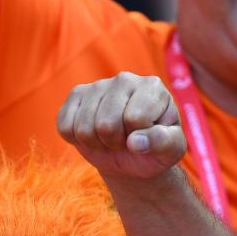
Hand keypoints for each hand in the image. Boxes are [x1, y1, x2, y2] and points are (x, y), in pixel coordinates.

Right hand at [57, 72, 185, 179]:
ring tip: (110, 139)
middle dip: (114, 142)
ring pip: (83, 128)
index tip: (144, 138)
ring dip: (96, 143)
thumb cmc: (154, 149)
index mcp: (153, 87)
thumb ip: (164, 143)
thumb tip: (135, 142)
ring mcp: (98, 85)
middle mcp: (125, 79)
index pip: (135, 119)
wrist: (132, 156)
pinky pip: (65, 126)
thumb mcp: (171, 151)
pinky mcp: (76, 95)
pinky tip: (93, 134)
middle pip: (106, 124)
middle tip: (124, 141)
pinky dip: (77, 140)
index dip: (138, 139)